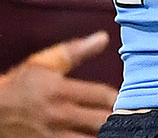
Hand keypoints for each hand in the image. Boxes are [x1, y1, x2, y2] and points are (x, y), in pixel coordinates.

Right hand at [0, 32, 117, 137]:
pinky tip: (96, 135)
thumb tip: (103, 38)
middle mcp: (59, 115)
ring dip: (107, 133)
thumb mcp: (45, 63)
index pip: (103, 96)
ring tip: (116, 128)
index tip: (127, 96)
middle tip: (128, 114)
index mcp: (60, 91)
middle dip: (118, 117)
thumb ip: (75, 51)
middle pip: (103, 121)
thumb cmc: (21, 85)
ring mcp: (54, 136)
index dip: (120, 97)